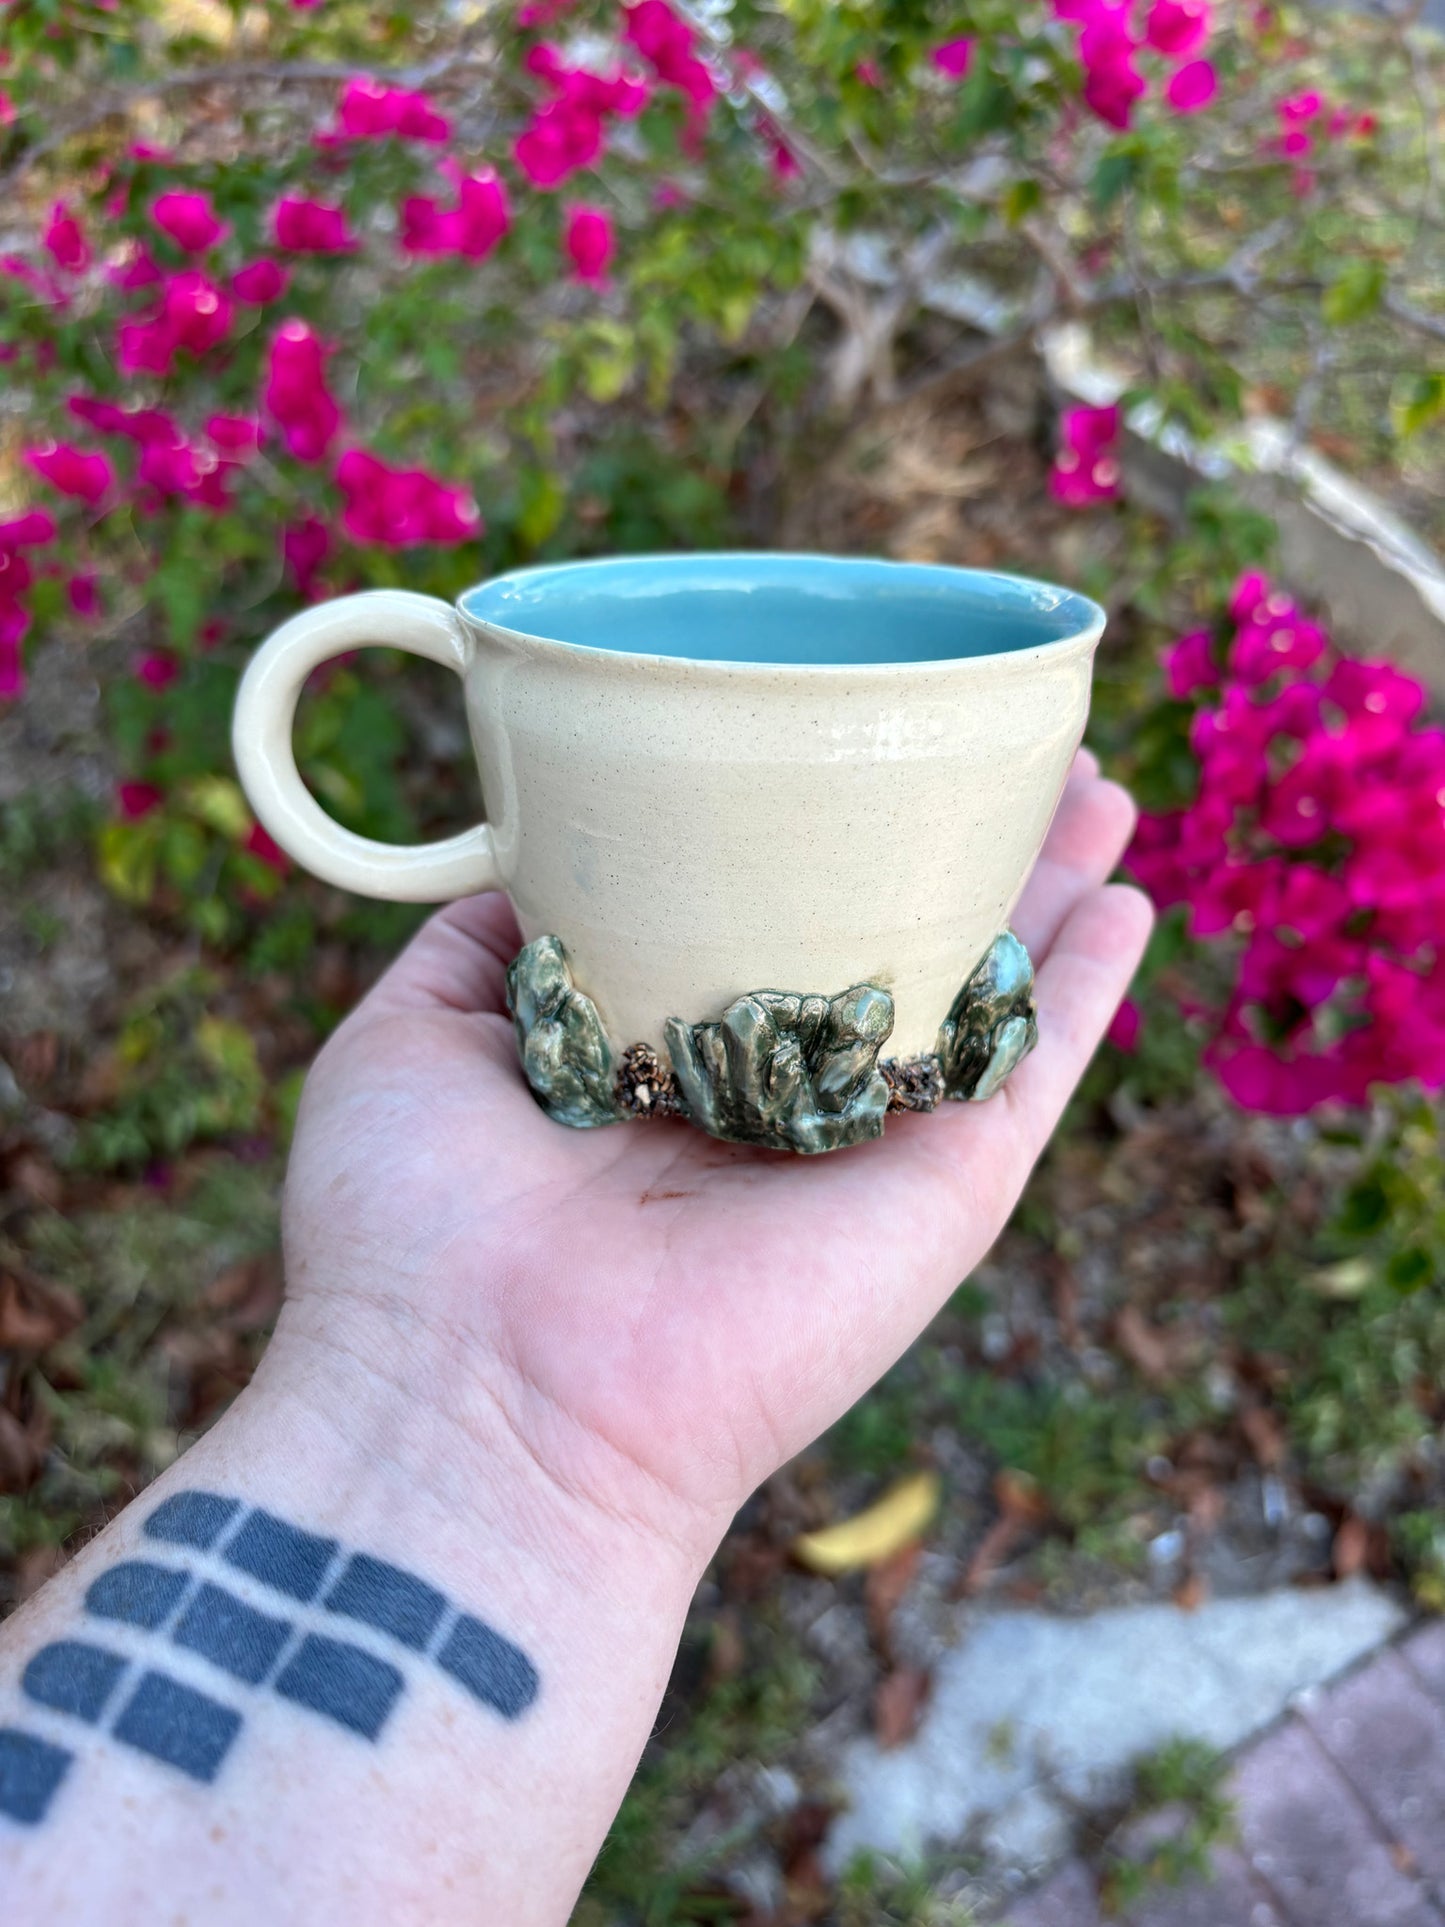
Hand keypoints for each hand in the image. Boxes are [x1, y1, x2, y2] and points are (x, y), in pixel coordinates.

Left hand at [273, 751, 1149, 1572]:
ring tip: (1092, 790)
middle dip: (946, 843)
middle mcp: (772, 1092)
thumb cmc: (416, 1224)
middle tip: (998, 747)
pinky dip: (1088, 991)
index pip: (755, 918)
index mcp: (660, 1055)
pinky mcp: (941, 1192)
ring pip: (978, 987)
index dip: (803, 830)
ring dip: (1043, 889)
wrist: (486, 1392)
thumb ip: (488, 941)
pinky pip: (1034, 1072)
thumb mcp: (418, 1035)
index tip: (835, 741)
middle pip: (887, 938)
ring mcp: (865, 1139)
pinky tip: (1126, 906)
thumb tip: (541, 849)